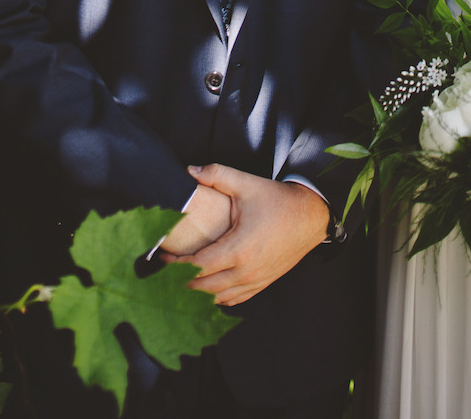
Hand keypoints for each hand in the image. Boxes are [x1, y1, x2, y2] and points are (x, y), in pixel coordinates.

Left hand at [161, 163, 329, 305]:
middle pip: (203, 288)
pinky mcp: (262, 283)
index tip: (161, 256)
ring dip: (196, 293)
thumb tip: (189, 170)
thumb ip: (217, 174)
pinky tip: (205, 290)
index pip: (197, 266)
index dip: (175, 264)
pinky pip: (233, 299)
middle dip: (180, 282)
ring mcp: (255, 281)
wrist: (310, 217)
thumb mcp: (247, 184)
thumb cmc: (278, 201)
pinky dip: (216, 297)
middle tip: (163, 272)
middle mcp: (246, 272)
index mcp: (238, 250)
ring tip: (178, 281)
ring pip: (217, 298)